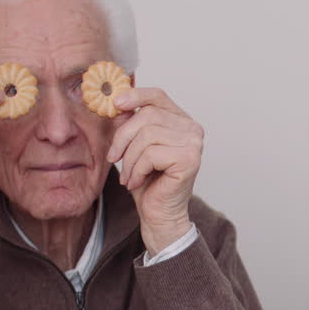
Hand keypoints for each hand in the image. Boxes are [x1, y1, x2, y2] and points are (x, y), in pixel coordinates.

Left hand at [105, 87, 201, 254]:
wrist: (159, 214)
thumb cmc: (148, 182)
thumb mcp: (134, 147)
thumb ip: (131, 124)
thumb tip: (117, 103)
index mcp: (181, 121)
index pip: (158, 96)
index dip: (136, 95)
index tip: (116, 104)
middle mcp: (192, 129)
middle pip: (147, 116)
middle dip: (123, 138)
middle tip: (114, 158)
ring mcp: (194, 143)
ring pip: (146, 135)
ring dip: (129, 159)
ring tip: (128, 175)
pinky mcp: (190, 159)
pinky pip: (151, 154)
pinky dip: (137, 170)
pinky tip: (137, 181)